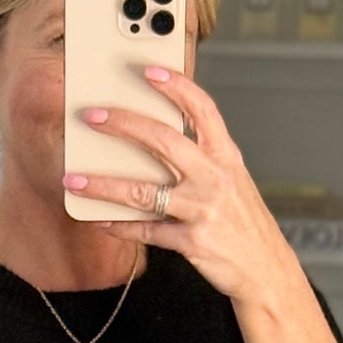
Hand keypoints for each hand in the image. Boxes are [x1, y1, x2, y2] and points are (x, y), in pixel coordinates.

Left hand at [63, 63, 309, 315]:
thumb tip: (152, 145)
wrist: (267, 270)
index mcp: (226, 157)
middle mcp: (215, 178)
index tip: (148, 71)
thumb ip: (201, 161)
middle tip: (92, 116)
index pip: (202, 109)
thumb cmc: (244, 225)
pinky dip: (121, 227)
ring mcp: (203, 210)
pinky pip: (147, 232)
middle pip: (163, 140)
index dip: (176, 86)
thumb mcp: (233, 183)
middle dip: (123, 124)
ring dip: (104, 185)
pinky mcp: (192, 242)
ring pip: (144, 191)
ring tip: (75, 180)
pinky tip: (100, 220)